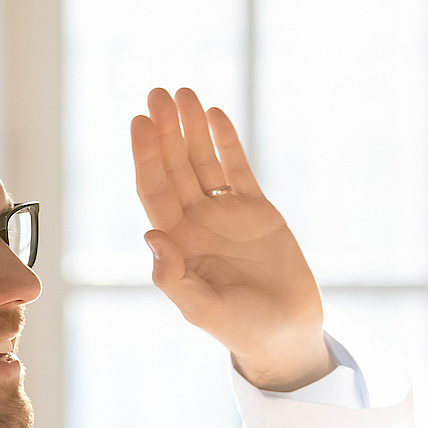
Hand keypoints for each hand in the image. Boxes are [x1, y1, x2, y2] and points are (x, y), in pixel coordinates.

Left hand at [130, 88, 332, 390]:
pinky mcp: (257, 210)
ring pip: (203, 161)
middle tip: (158, 94)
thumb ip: (175, 279)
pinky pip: (236, 169)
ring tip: (184, 93)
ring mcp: (225, 214)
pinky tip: (215, 115)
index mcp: (176, 244)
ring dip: (191, 129)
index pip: (154, 191)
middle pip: (174, 168)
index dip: (146, 156)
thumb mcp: (204, 311)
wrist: (288, 334)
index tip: (140, 123)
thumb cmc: (242, 330)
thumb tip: (152, 235)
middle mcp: (195, 223)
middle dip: (166, 131)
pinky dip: (227, 142)